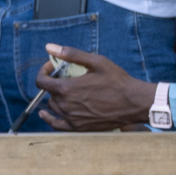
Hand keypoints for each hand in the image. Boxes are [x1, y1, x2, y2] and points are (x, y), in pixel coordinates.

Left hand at [36, 44, 154, 130]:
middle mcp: (66, 105)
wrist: (133, 103)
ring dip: (56, 97)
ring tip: (68, 91)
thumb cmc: (117, 81)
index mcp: (66, 88)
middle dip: (54, 83)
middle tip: (67, 77)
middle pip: (49, 93)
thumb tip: (49, 47)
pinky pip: (56, 124)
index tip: (51, 67)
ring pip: (53, 107)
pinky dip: (49, 118)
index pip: (41, 81)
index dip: (44, 71)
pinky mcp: (78, 128)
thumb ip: (70, 54)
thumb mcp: (95, 62)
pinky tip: (45, 114)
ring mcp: (71, 118)